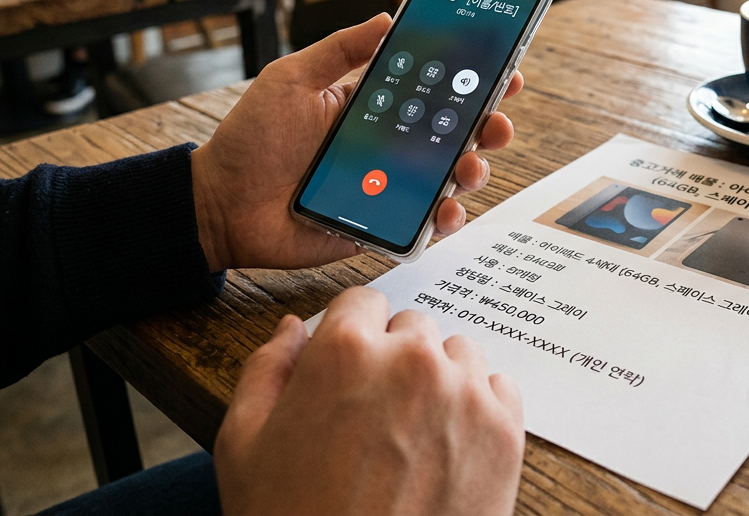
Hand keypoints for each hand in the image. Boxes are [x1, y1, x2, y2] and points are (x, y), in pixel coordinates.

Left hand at [191, 13, 523, 271]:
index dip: (471, 80)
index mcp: (372, 108)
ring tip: (470, 165)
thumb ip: (339, 51)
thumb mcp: (291, 80)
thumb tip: (386, 18)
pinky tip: (447, 208)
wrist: (219, 204)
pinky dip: (444, 218)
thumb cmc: (250, 140)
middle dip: (487, 126)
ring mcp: (388, 188)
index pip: (432, 90)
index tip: (504, 69)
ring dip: (473, 170)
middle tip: (498, 120)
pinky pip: (423, 225)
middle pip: (454, 135)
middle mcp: (387, 147)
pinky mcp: (379, 226)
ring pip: (448, 179)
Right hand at [214, 288, 524, 515]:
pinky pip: (498, 389)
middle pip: (411, 329)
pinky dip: (478, 409)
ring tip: (412, 436)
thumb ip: (267, 369)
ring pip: (457, 355)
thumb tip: (293, 330)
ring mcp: (464, 394)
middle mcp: (412, 360)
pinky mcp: (504, 432)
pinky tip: (448, 447)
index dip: (352, 335)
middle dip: (394, 360)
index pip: (362, 301)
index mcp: (345, 351)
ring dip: (439, 381)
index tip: (351, 368)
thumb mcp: (244, 444)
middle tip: (376, 417)